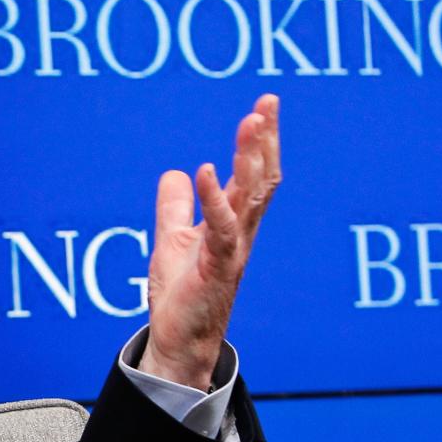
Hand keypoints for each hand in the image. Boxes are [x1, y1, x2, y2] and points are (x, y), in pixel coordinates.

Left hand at [139, 94, 280, 389]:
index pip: (252, 174)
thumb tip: (175, 172)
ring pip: (252, 196)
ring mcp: (233, 249)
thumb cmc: (182, 295)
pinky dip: (214, 198)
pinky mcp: (217, 267)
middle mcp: (241, 233)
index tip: (263, 106)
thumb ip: (176, 208)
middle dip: (265, 139)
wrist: (179, 340)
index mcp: (233, 223)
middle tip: (268, 102)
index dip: (259, 141)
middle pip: (262, 177)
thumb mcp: (172, 241)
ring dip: (251, 158)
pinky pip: (221, 228)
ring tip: (251, 121)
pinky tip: (206, 170)